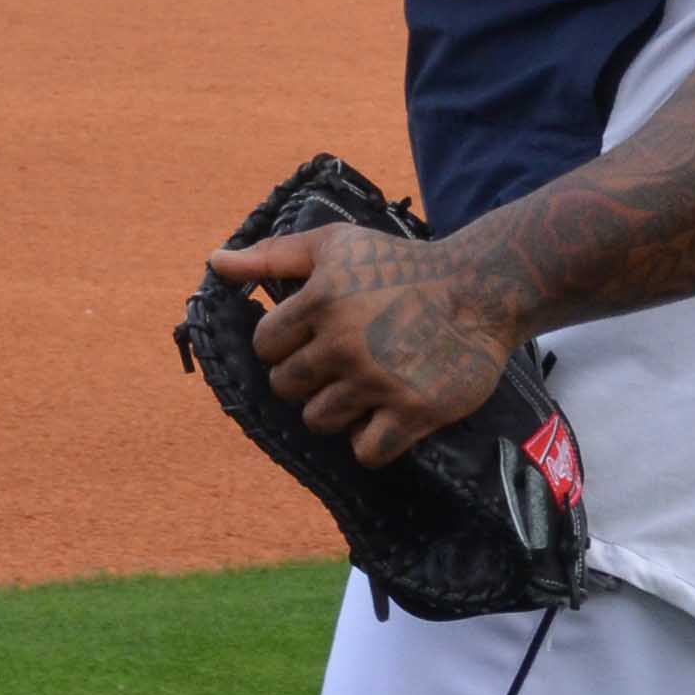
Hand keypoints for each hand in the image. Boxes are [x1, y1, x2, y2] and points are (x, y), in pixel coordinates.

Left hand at [214, 219, 514, 463]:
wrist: (479, 289)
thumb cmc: (399, 264)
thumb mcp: (334, 244)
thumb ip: (271, 255)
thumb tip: (214, 262)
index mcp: (320, 300)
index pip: (265, 346)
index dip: (283, 345)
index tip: (312, 338)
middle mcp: (343, 342)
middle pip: (286, 387)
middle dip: (307, 378)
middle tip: (341, 363)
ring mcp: (377, 380)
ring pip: (319, 421)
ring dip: (335, 411)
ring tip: (363, 388)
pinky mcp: (413, 410)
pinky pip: (366, 451)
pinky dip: (370, 442)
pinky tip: (383, 417)